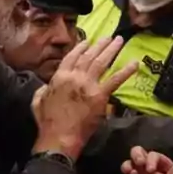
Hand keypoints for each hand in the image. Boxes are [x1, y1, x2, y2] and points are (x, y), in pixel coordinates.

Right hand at [32, 37, 137, 159]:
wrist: (59, 136)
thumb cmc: (47, 122)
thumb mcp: (38, 101)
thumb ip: (43, 89)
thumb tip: (47, 85)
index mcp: (60, 76)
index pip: (72, 56)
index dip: (81, 47)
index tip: (88, 41)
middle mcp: (75, 76)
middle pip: (89, 56)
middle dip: (100, 44)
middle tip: (109, 37)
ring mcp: (88, 85)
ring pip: (102, 62)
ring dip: (112, 50)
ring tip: (119, 41)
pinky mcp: (100, 96)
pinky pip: (115, 80)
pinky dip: (126, 71)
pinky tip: (134, 64)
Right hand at [122, 146, 172, 173]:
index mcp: (164, 164)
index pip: (154, 156)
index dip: (151, 160)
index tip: (150, 171)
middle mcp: (151, 166)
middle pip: (140, 153)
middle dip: (137, 155)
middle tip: (138, 163)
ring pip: (132, 163)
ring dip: (129, 164)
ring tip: (128, 170)